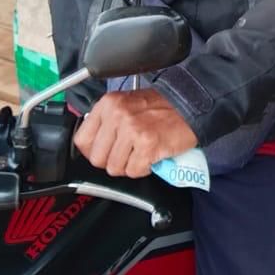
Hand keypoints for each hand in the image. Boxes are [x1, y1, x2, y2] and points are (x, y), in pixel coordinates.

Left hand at [74, 88, 197, 178]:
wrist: (191, 105)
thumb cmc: (163, 106)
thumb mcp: (128, 104)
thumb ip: (108, 121)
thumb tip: (94, 146)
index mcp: (109, 104)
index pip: (82, 140)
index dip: (94, 151)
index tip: (106, 151)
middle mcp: (117, 115)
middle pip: (98, 159)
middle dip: (113, 161)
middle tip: (129, 153)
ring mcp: (132, 130)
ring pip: (115, 168)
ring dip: (130, 165)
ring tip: (142, 153)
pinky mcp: (147, 145)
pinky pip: (134, 171)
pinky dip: (144, 169)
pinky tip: (152, 156)